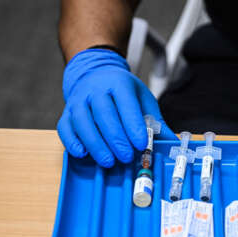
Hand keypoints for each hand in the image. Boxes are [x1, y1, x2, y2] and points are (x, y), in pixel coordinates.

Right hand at [57, 49, 175, 166]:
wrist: (95, 75)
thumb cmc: (122, 92)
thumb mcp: (142, 99)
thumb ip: (155, 121)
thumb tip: (172, 143)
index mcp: (119, 84)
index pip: (126, 104)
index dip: (133, 125)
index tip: (141, 144)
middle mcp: (96, 90)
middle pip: (104, 114)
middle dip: (116, 138)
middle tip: (126, 157)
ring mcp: (78, 100)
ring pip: (83, 122)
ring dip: (95, 144)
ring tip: (108, 161)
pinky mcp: (66, 112)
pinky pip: (65, 127)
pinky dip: (72, 141)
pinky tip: (82, 154)